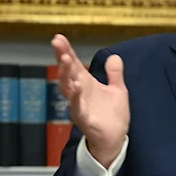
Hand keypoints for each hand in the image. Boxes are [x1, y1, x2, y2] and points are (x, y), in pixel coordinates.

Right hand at [51, 34, 129, 165]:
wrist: (115, 138)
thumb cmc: (112, 115)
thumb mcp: (117, 90)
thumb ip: (114, 74)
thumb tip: (114, 56)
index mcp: (85, 83)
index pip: (73, 64)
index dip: (66, 51)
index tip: (59, 37)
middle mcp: (79, 93)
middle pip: (67, 73)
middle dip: (61, 58)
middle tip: (57, 43)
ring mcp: (79, 106)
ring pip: (68, 89)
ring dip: (65, 74)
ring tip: (65, 60)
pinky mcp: (84, 119)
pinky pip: (77, 108)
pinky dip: (76, 98)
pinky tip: (77, 87)